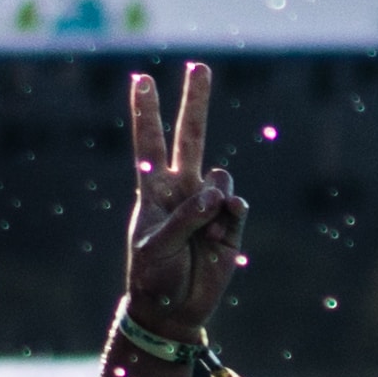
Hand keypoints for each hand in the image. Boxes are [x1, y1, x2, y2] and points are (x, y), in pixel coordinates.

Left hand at [120, 61, 249, 341]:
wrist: (176, 309)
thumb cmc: (154, 276)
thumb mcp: (156, 246)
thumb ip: (185, 216)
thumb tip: (218, 192)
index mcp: (154, 191)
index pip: (149, 142)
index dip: (146, 112)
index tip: (141, 79)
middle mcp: (182, 189)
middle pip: (190, 137)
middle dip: (194, 101)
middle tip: (199, 67)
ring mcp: (209, 204)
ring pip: (221, 177)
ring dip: (214, 199)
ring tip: (202, 229)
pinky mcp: (231, 224)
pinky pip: (236, 206)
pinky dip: (230, 216)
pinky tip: (220, 234)